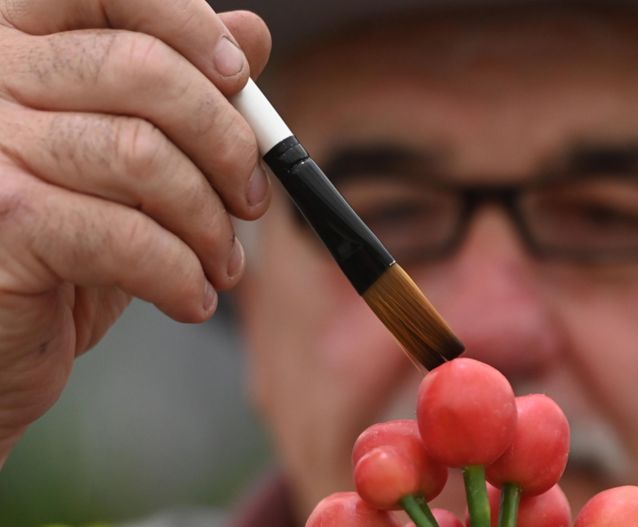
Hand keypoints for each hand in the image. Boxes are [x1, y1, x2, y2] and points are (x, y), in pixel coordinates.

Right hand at [0, 0, 270, 464]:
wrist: (2, 337)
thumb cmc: (69, 241)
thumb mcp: (132, 158)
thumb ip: (184, 91)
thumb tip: (251, 32)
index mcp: (22, 43)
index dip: (187, 24)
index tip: (238, 79)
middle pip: (143, 71)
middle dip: (227, 144)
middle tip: (253, 200)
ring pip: (143, 156)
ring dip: (209, 223)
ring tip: (223, 263)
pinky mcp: (3, 219)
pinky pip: (127, 236)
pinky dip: (181, 275)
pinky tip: (192, 298)